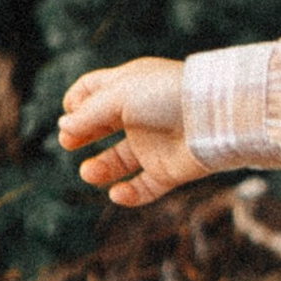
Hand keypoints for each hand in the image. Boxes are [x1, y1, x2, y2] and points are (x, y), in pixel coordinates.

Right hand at [57, 56, 205, 209]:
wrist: (216, 118)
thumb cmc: (167, 95)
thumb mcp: (118, 96)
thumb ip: (88, 114)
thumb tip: (64, 128)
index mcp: (130, 86)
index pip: (94, 90)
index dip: (76, 101)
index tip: (68, 112)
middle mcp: (141, 115)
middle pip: (101, 126)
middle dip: (81, 135)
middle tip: (68, 143)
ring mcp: (155, 143)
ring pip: (119, 160)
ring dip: (100, 168)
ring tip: (89, 172)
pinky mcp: (169, 170)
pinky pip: (145, 187)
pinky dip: (129, 194)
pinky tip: (116, 192)